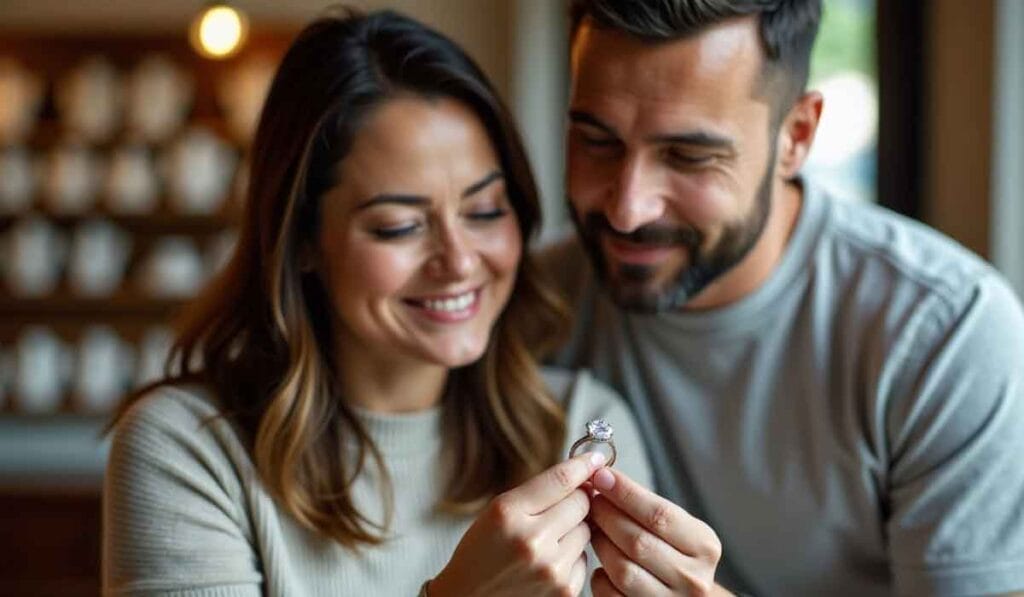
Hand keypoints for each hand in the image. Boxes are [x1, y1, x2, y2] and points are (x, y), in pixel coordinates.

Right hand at [429, 451, 607, 596]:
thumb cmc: (481, 554)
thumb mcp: (497, 512)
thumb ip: (537, 493)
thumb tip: (583, 475)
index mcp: (508, 513)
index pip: (560, 479)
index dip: (583, 465)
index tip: (595, 458)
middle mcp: (531, 540)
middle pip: (581, 503)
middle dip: (577, 500)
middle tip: (561, 507)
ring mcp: (550, 569)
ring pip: (586, 530)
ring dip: (574, 530)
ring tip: (546, 541)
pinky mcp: (564, 591)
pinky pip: (585, 559)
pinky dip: (572, 557)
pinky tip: (547, 564)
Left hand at [588, 467, 725, 596]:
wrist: (686, 596)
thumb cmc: (676, 553)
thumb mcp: (678, 528)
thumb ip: (647, 507)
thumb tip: (605, 480)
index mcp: (704, 546)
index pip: (659, 514)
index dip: (626, 493)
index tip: (602, 477)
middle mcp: (692, 577)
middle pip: (638, 541)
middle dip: (607, 516)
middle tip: (591, 500)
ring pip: (623, 569)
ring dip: (601, 544)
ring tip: (593, 528)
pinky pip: (611, 594)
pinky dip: (599, 576)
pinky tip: (601, 563)